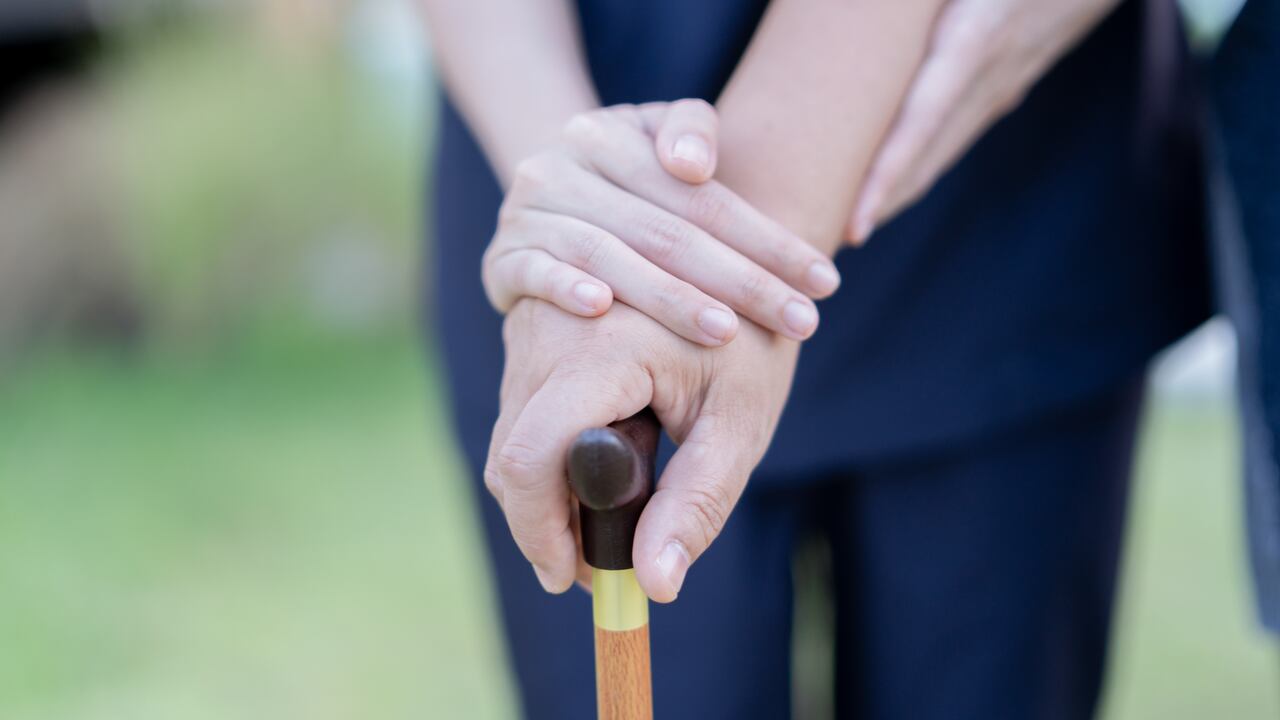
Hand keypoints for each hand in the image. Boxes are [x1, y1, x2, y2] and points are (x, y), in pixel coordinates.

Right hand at [482, 100, 840, 345]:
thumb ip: (690, 130)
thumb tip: (693, 164)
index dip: (767, 240)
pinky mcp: (501, 261)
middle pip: (666, 232)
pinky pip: (532, 274)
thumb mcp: (655, 135)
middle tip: (800, 322)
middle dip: (741, 282)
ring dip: (668, 297)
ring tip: (725, 331)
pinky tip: (602, 309)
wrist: (540, 193)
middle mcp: (564, 169)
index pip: (702, 195)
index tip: (824, 282)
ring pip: (607, 256)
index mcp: (610, 136)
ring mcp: (527, 215)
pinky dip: (564, 288)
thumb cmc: (624, 174)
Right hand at [486, 299, 796, 601]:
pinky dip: (550, 450)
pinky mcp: (528, 328)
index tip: (572, 579)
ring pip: (510, 436)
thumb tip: (656, 586)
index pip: (530, 459)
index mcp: (598, 350)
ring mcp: (530, 324)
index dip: (539, 532)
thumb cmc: (752, 337)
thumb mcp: (740, 423)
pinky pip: (518, 408)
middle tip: (601, 565)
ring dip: (549, 487)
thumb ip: (698, 504)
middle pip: (511, 458)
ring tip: (623, 501)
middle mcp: (547, 329)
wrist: (740, 249)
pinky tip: (609, 454)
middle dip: (544, 524)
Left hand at [849, 0, 1120, 242]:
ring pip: (939, 152)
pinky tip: (886, 186)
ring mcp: (1003, 84)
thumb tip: (859, 0)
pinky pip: (952, 133)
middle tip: (825, 247)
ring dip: (893, 193)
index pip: (925, 119)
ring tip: (842, 229)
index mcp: (979, 36)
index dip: (889, 174)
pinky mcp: (1006, 83)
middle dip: (877, 204)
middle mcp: (992, 73)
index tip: (855, 222)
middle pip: (926, 155)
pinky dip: (917, 164)